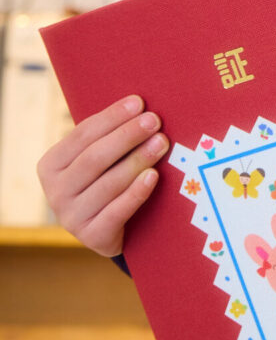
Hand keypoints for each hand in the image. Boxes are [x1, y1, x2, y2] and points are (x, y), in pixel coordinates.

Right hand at [35, 95, 167, 257]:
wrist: (111, 231)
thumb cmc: (107, 181)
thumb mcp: (99, 160)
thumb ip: (108, 137)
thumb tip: (139, 106)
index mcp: (50, 165)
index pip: (82, 135)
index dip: (111, 117)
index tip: (139, 102)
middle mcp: (55, 192)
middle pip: (94, 158)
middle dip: (127, 136)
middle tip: (154, 121)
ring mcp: (71, 217)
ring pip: (108, 183)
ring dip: (137, 160)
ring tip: (162, 142)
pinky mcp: (92, 237)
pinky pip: (117, 212)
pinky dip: (136, 192)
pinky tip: (153, 175)